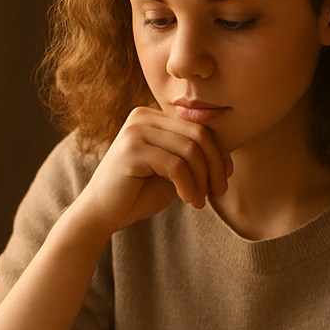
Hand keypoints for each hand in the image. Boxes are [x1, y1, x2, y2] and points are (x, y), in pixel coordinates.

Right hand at [69, 106, 231, 236]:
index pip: (198, 127)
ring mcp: (135, 131)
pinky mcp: (131, 150)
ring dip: (202, 179)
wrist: (102, 213)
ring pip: (189, 150)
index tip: (225, 178)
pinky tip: (189, 201)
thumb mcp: (172, 169)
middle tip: (219, 191)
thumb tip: (227, 149)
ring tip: (200, 200)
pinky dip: (189, 186)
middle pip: (198, 134)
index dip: (219, 152)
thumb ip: (191, 155)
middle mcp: (143, 116)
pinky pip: (175, 166)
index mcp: (153, 117)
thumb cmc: (138, 193)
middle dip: (215, 165)